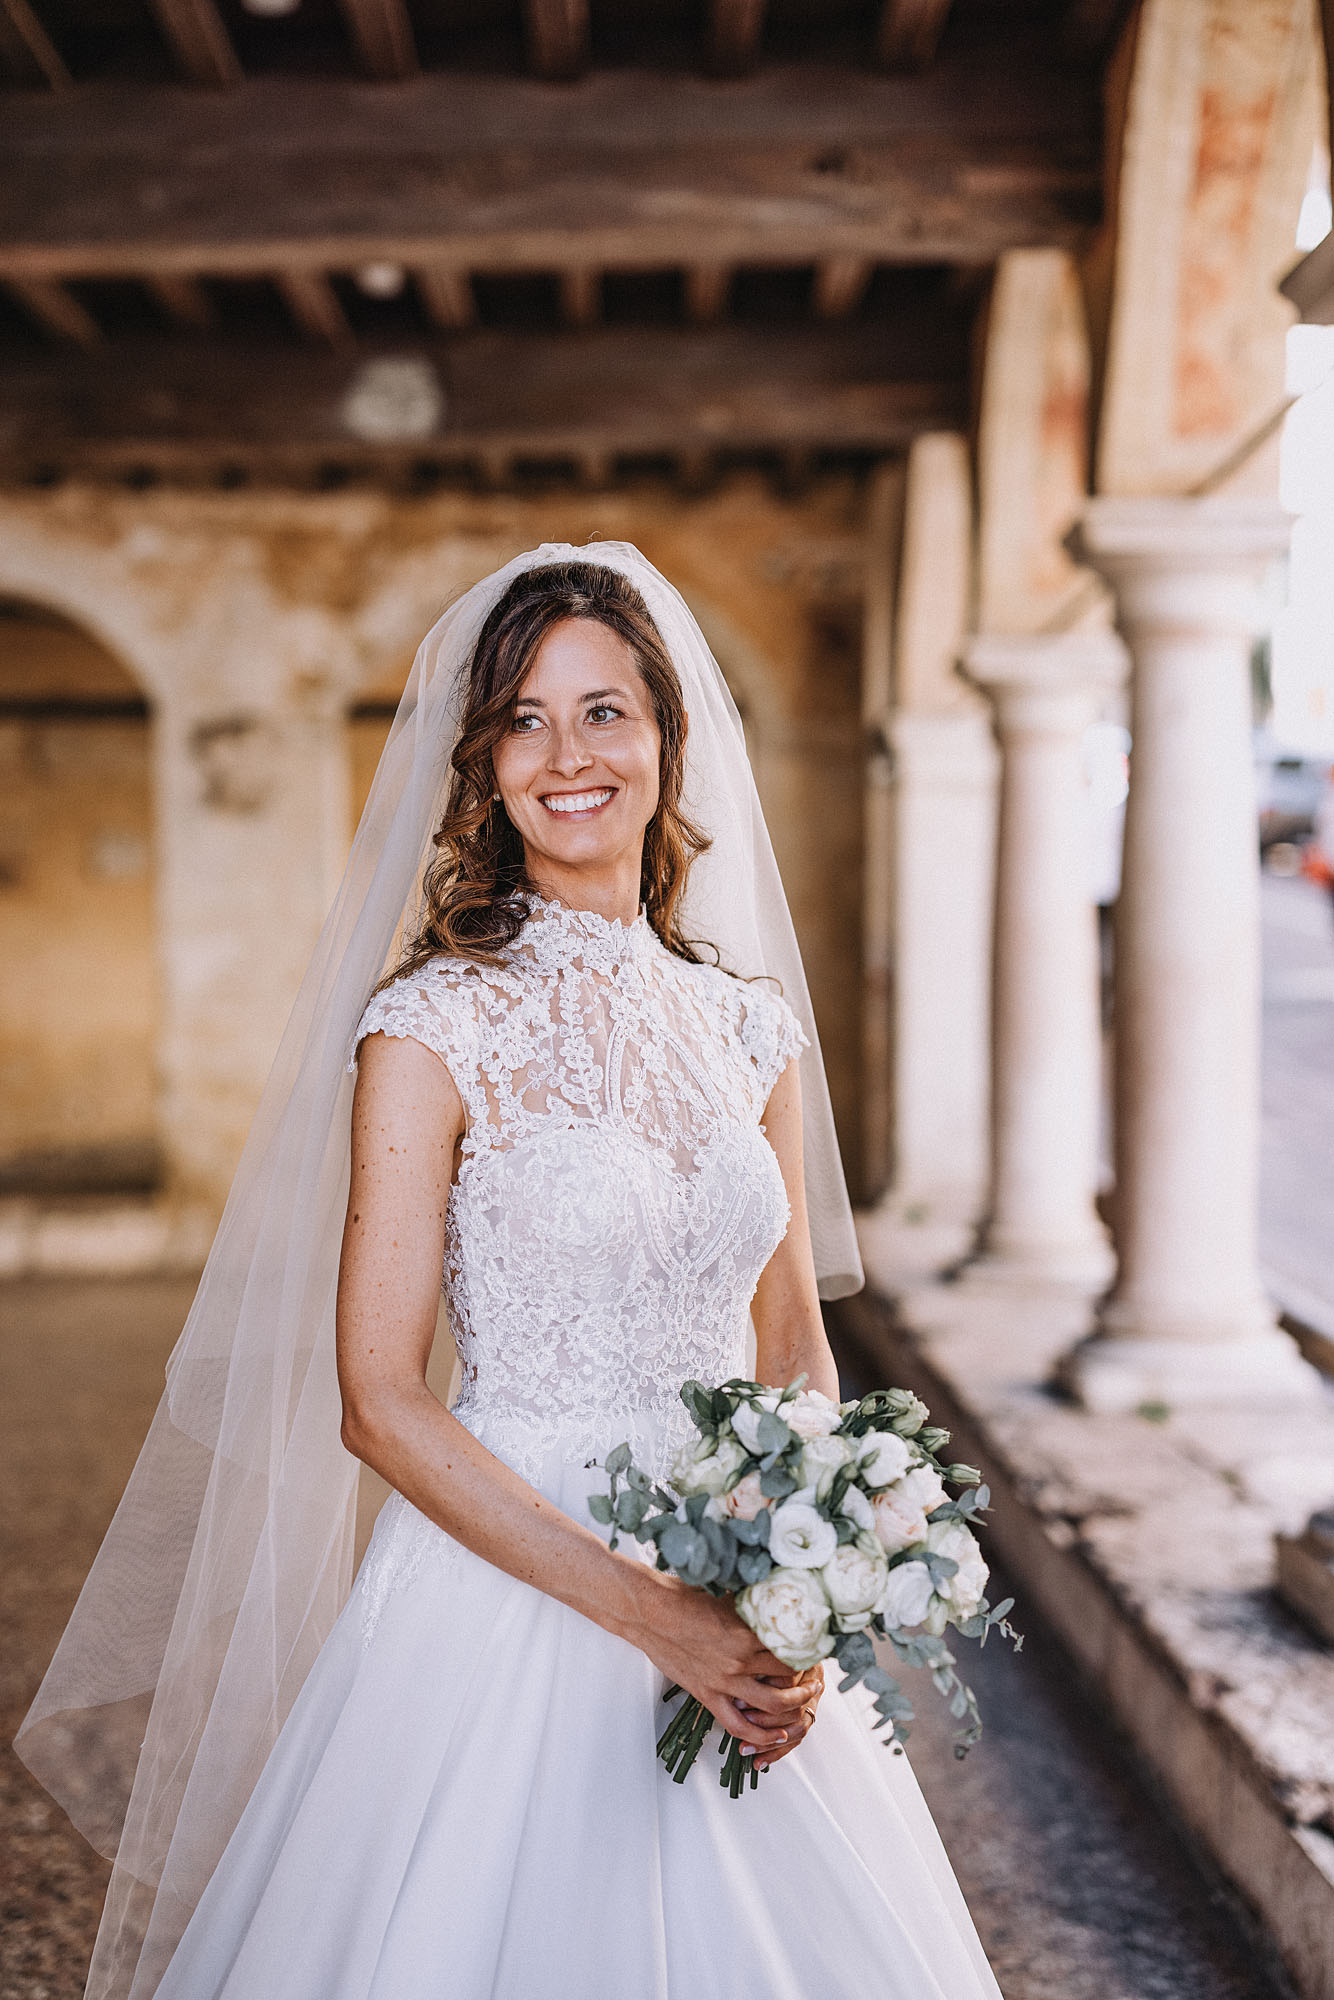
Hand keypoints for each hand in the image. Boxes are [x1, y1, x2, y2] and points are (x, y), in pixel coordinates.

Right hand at [626, 1571, 820, 1754]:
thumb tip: (777, 1601)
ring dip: (795, 1704)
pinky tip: (777, 1735)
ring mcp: (724, 1681)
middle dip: (807, 1675)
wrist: (650, 1613)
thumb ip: (753, 1607)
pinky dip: (761, 1735)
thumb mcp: (728, 1597)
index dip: (810, 1648)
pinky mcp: (707, 1695)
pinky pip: (739, 1724)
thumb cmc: (685, 1597)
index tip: (819, 1647)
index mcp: (748, 1631)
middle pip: (788, 1674)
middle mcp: (740, 1659)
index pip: (792, 1645)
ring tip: (806, 1700)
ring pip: (773, 1703)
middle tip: (817, 1673)